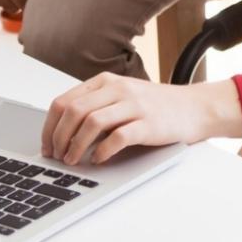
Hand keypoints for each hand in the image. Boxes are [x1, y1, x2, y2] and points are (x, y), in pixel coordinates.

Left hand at [43, 73, 241, 165]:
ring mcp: (134, 105)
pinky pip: (117, 137)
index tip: (47, 145)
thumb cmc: (156, 106)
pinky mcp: (148, 123)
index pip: (64, 101)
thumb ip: (95, 106)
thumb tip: (61, 133)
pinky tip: (99, 160)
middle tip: (56, 156)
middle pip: (73, 111)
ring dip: (75, 146)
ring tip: (73, 160)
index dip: (49, 127)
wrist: (195, 107)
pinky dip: (102, 151)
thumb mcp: (122, 97)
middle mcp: (118, 89)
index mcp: (105, 81)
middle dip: (58, 138)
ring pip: (91, 122)